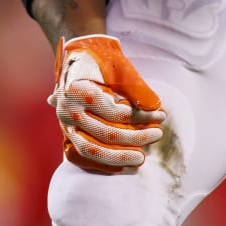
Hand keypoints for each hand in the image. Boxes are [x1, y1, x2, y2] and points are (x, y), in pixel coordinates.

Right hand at [48, 35, 166, 173]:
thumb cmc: (98, 59)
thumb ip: (135, 85)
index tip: (161, 115)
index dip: (140, 117)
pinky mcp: (67, 136)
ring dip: (120, 157)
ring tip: (142, 158)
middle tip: (158, 134)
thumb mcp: (117, 65)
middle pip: (105, 133)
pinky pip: (83, 158)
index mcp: (76, 90)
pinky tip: (126, 167)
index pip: (113, 112)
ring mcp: (64, 125)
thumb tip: (155, 106)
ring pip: (91, 150)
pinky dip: (105, 165)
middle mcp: (67, 110)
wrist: (73, 60)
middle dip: (136, 138)